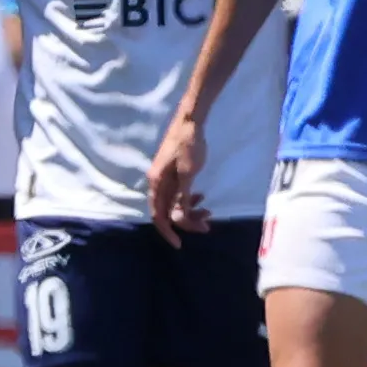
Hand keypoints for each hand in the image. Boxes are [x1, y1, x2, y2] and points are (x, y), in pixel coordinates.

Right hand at [146, 110, 209, 241]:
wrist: (190, 121)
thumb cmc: (189, 145)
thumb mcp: (188, 173)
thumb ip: (182, 196)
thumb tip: (177, 219)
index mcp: (157, 184)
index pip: (159, 216)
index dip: (168, 232)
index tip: (179, 245)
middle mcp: (157, 183)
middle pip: (168, 211)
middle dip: (186, 221)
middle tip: (206, 225)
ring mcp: (165, 178)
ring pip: (175, 202)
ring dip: (190, 210)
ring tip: (208, 211)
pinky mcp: (173, 173)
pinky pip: (179, 193)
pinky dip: (189, 199)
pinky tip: (201, 199)